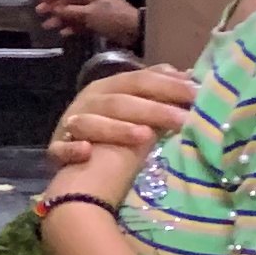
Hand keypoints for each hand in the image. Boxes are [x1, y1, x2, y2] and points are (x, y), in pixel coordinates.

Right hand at [36, 0, 138, 46]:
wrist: (134, 31)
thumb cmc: (111, 18)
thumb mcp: (88, 14)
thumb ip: (69, 11)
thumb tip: (53, 9)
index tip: (40, 0)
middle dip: (54, 6)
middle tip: (40, 13)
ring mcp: (95, 9)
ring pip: (73, 11)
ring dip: (61, 18)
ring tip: (48, 26)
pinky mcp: (98, 20)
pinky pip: (81, 21)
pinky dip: (72, 26)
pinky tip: (64, 33)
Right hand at [49, 63, 193, 197]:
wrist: (82, 178)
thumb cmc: (116, 139)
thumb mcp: (139, 113)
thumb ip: (158, 94)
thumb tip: (188, 75)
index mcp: (107, 88)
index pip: (140, 80)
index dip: (169, 85)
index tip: (199, 95)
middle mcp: (88, 102)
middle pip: (120, 101)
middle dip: (153, 109)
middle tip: (184, 120)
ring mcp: (69, 126)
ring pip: (91, 122)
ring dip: (116, 128)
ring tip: (144, 136)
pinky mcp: (56, 150)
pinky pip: (61, 149)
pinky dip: (72, 149)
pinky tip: (86, 151)